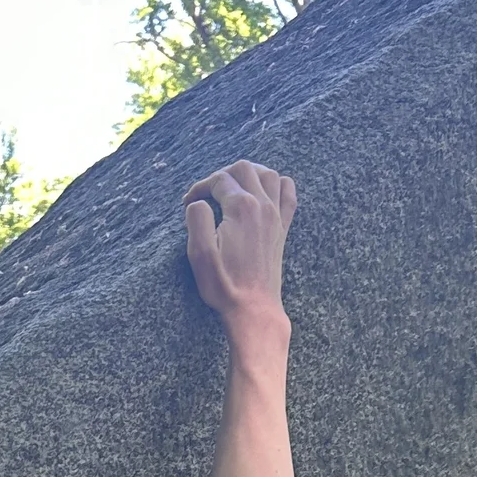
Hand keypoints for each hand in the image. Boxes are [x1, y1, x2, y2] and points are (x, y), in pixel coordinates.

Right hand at [184, 162, 295, 335]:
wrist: (253, 308)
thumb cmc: (224, 285)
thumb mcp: (200, 254)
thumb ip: (197, 219)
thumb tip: (198, 203)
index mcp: (241, 208)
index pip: (218, 180)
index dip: (199, 187)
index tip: (188, 203)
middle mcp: (263, 206)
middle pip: (244, 168)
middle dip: (222, 174)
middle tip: (207, 192)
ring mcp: (276, 216)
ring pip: (268, 174)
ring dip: (249, 173)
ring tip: (233, 185)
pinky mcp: (282, 228)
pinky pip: (288, 193)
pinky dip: (277, 184)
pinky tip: (265, 192)